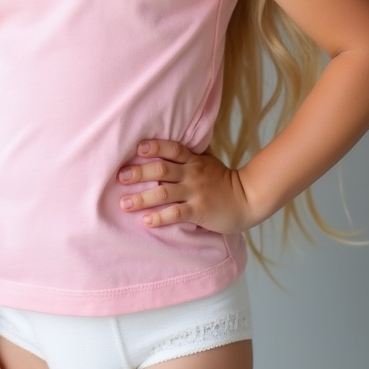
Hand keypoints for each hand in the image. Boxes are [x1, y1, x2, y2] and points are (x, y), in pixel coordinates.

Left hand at [118, 140, 253, 233]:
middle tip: (121, 177)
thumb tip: (162, 152)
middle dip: (139, 172)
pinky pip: (176, 213)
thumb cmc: (223, 182)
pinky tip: (146, 221)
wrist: (248, 200)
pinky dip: (160, 217)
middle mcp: (192, 174)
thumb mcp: (207, 163)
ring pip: (164, 192)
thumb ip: (188, 158)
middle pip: (161, 168)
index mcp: (194, 160)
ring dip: (142, 198)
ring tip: (125, 203)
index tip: (136, 149)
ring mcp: (196, 192)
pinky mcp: (199, 210)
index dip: (154, 146)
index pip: (172, 149)